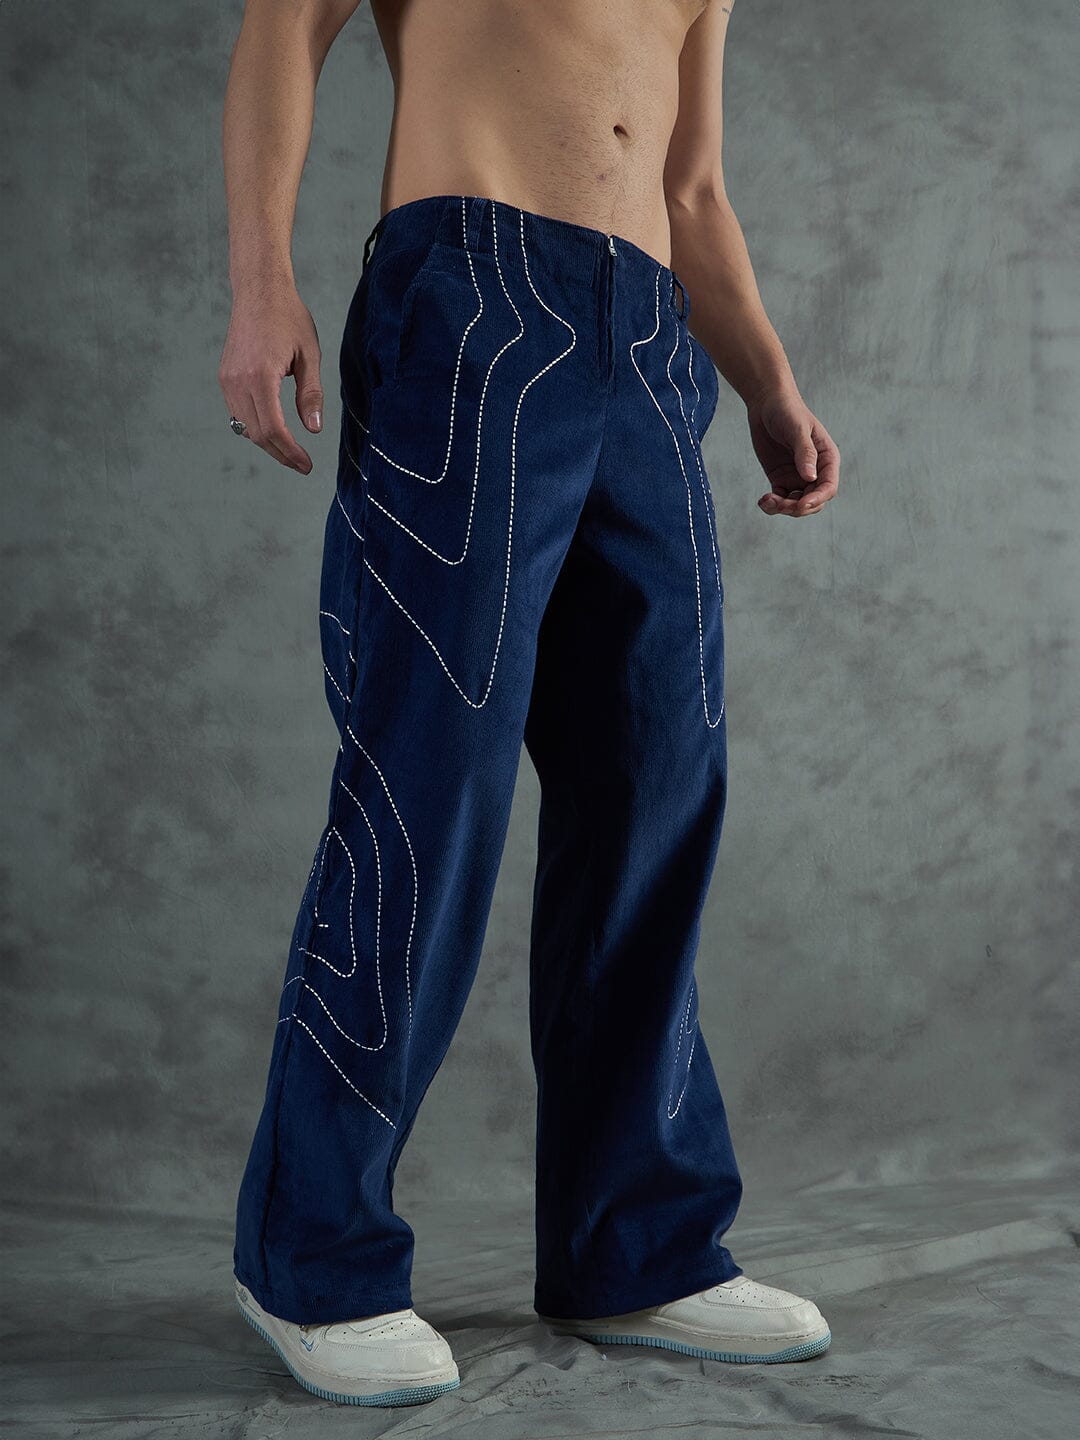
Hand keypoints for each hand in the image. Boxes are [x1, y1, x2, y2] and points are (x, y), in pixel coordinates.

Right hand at [218, 284, 323, 473]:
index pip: (273, 429)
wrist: (259, 290)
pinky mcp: (225, 377)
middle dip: (280, 454)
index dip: (290, 452)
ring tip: (291, 451)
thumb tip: (313, 430)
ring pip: (245, 428)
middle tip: (302, 465)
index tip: (306, 465)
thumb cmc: (288, 317)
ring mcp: (227, 380)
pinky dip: (255, 427)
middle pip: (257, 434)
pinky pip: (238, 413)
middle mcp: (238, 381)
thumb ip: (311, 394)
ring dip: (267, 443)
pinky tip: (274, 429)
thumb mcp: (309, 355)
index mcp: (260, 376)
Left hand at [746, 385, 839, 516]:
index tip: (801, 504)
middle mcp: (815, 471)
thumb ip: (805, 453)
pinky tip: (763, 501)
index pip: (828, 487)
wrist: (767, 404)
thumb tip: (810, 477)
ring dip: (783, 508)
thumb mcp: (797, 430)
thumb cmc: (787, 411)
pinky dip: (772, 505)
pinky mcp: (780, 479)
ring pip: (796, 504)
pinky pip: (780, 499)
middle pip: (813, 501)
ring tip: (767, 501)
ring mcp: (797, 477)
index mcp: (827, 459)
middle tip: (779, 503)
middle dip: (798, 507)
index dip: (817, 499)